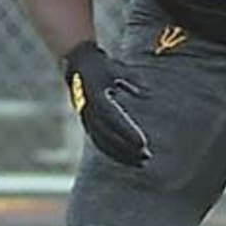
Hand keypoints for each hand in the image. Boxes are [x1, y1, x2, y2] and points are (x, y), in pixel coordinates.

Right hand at [61, 41, 150, 165]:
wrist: (77, 64)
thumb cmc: (101, 65)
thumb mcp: (117, 68)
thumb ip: (132, 79)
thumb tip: (148, 93)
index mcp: (95, 97)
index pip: (113, 119)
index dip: (127, 132)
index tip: (143, 143)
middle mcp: (88, 111)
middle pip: (108, 135)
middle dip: (127, 148)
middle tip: (146, 156)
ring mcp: (86, 118)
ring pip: (103, 142)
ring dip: (122, 154)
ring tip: (142, 162)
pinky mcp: (87, 123)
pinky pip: (100, 141)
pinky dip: (114, 151)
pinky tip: (129, 158)